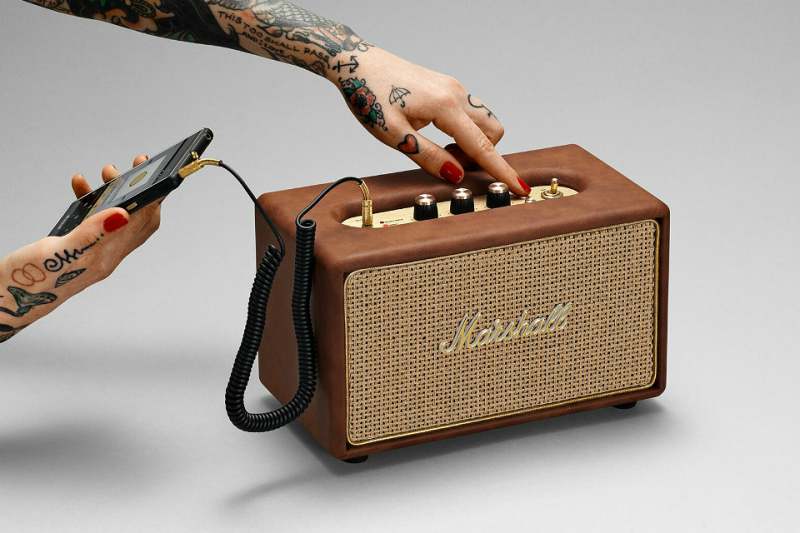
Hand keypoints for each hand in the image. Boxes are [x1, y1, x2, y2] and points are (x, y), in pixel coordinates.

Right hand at [0, 154, 158, 341]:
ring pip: (116, 218)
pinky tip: (80, 190)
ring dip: (113, 194)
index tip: (155, 172)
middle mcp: (106, 257)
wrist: (6, 302)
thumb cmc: (27, 281)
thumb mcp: (56, 251)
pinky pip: (97, 223)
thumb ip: (90, 233)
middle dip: (137, 191)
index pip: (142, 223)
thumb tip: (123, 214)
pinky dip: (92, 204)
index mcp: (105, 258)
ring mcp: (96, 255)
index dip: (152, 196)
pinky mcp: (82, 252)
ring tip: (101, 175)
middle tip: (129, 168)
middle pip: (136, 219)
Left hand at [330, 47, 529, 195]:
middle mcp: (456, 93)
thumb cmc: (369, 95)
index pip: (483, 146)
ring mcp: (453, 87)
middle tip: (450, 163)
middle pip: (493, 132)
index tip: (519, 187)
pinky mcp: (447, 87)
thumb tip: (456, 175)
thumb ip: (428, 157)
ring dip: (472, 143)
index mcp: (445, 106)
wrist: (356, 63)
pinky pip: (469, 114)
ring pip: (483, 122)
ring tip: (439, 149)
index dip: (501, 170)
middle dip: (482, 155)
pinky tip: (436, 135)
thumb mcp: (394, 136)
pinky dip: (463, 131)